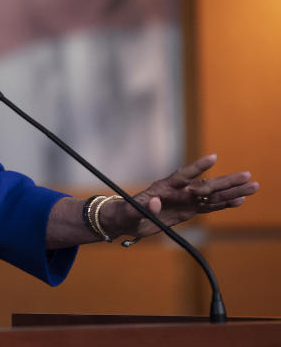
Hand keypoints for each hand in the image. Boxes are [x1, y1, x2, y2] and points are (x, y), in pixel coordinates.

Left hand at [106, 154, 258, 239]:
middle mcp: (178, 192)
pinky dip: (224, 204)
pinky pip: (209, 207)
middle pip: (206, 185)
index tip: (213, 157)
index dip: (198, 166)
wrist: (126, 219)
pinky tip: (240, 201)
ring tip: (253, 186)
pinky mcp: (188, 211)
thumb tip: (156, 202)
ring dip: (232, 192)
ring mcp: (185, 201)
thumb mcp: (129, 212)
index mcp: (164, 188)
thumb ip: (143, 207)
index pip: (184, 175)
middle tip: (247, 175)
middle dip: (227, 181)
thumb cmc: (125, 213)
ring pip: (213, 196)